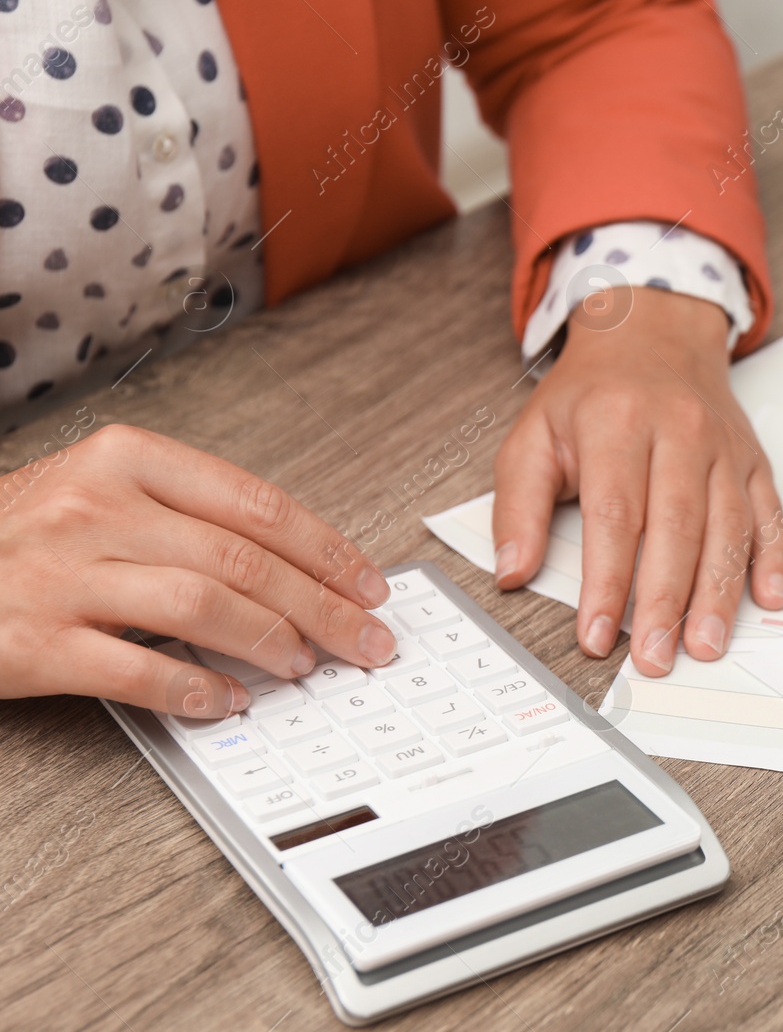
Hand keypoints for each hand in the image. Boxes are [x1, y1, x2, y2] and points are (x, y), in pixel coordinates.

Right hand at [0, 425, 394, 717]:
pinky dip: (196, 689)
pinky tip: (229, 699)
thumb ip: (188, 518)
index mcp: (127, 460)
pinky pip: (137, 670)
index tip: (370, 585)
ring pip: (202, 605)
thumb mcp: (102, 493)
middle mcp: (96, 508)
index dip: (327, 550)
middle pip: (244, 560)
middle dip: (323, 606)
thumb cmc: (22, 532)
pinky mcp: (31, 642)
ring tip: (304, 664)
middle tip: (365, 640)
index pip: (257, 505)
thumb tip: (296, 569)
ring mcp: (61, 575)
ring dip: (270, 641)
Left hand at [491, 287, 782, 675]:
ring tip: (705, 645)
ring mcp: (723, 447)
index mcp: (616, 424)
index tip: (594, 636)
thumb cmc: (591, 395)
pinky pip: (769, 512)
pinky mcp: (752, 460)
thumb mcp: (533, 435)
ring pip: (727, 526)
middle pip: (676, 527)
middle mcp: (679, 432)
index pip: (615, 516)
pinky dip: (772, 558)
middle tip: (653, 659)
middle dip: (665, 601)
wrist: (652, 332)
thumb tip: (512, 572)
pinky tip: (767, 598)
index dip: (606, 582)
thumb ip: (518, 505)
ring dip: (719, 593)